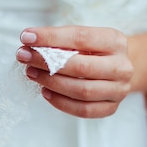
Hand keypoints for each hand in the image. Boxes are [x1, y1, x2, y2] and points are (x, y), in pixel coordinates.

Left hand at [16, 26, 133, 117]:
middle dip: (48, 62)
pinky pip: (83, 110)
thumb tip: (30, 42)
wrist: (118, 68)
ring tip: (32, 73)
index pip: (81, 38)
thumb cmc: (94, 51)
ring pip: (82, 91)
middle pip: (82, 67)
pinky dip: (61, 102)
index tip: (27, 37)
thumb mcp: (83, 39)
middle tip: (25, 57)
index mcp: (116, 41)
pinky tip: (45, 92)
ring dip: (51, 83)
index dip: (51, 37)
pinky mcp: (111, 107)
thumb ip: (61, 41)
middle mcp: (122, 66)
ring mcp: (119, 90)